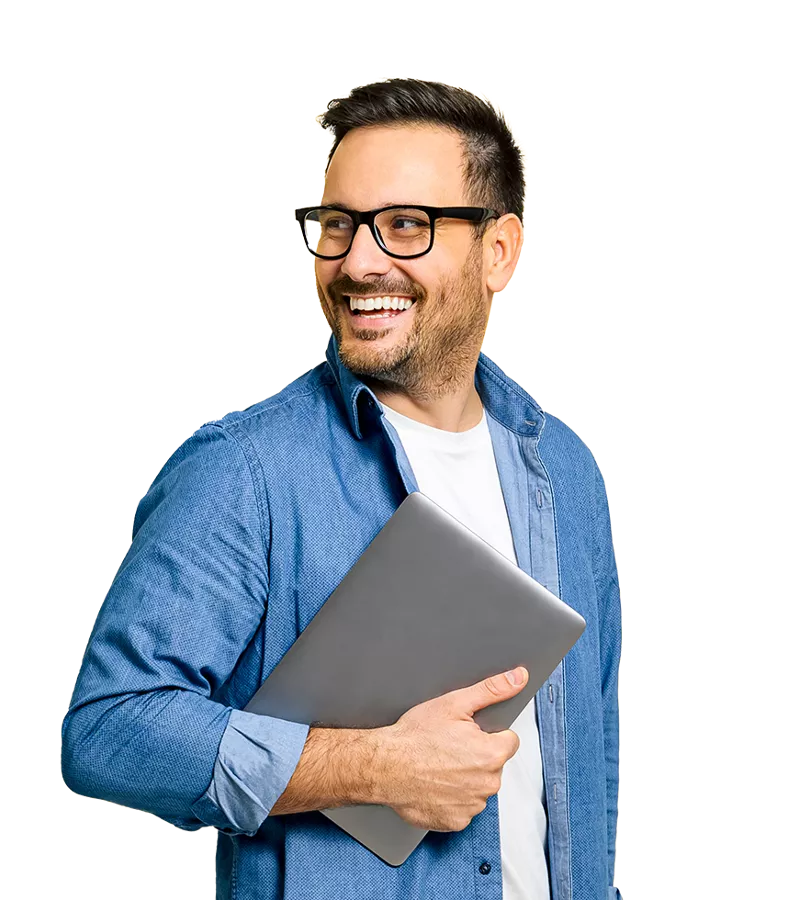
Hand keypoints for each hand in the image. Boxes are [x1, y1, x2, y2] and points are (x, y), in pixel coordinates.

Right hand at [380, 667, 527, 831]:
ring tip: (439, 766)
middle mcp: (487, 783)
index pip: (508, 741)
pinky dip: (452, 798)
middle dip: (477, 756)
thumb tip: (517, 678)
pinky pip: (463, 807)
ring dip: (465, 778)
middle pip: (493, 765)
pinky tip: (435, 784)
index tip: (469, 734)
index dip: (488, 734)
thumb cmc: (415, 736)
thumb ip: (492, 690)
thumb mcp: (454, 702)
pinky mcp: (456, 822)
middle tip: (449, 748)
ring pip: (478, 787)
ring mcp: (471, 805)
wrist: (384, 765)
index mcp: (491, 753)